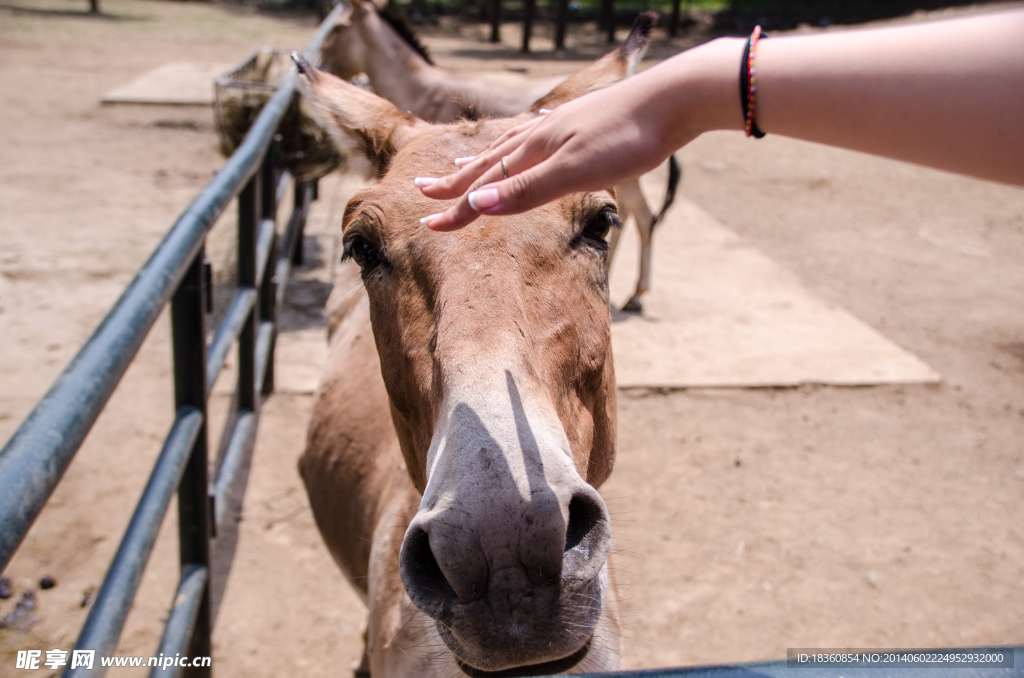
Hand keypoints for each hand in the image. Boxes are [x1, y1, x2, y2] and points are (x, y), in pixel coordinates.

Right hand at [416, 39, 744, 230]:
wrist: (676, 98)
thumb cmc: (629, 138)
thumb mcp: (575, 172)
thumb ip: (527, 190)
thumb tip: (477, 204)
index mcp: (536, 148)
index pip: (486, 184)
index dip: (457, 207)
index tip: (428, 224)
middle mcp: (543, 133)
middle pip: (490, 160)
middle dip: (457, 180)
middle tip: (425, 190)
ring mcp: (565, 126)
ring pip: (513, 145)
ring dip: (485, 159)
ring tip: (467, 164)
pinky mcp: (587, 124)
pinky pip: (542, 134)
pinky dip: (525, 141)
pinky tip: (535, 134)